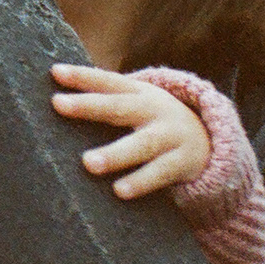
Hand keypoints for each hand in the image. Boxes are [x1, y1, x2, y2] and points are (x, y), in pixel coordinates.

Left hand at [49, 64, 209, 199]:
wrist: (209, 142)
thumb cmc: (154, 122)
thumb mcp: (136, 104)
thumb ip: (105, 101)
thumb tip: (54, 103)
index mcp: (139, 92)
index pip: (108, 81)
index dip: (82, 76)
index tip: (54, 73)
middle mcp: (154, 110)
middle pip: (120, 106)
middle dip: (89, 105)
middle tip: (58, 105)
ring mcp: (170, 136)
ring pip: (142, 144)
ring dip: (115, 154)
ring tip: (89, 163)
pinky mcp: (181, 162)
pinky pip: (159, 173)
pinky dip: (140, 181)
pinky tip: (119, 190)